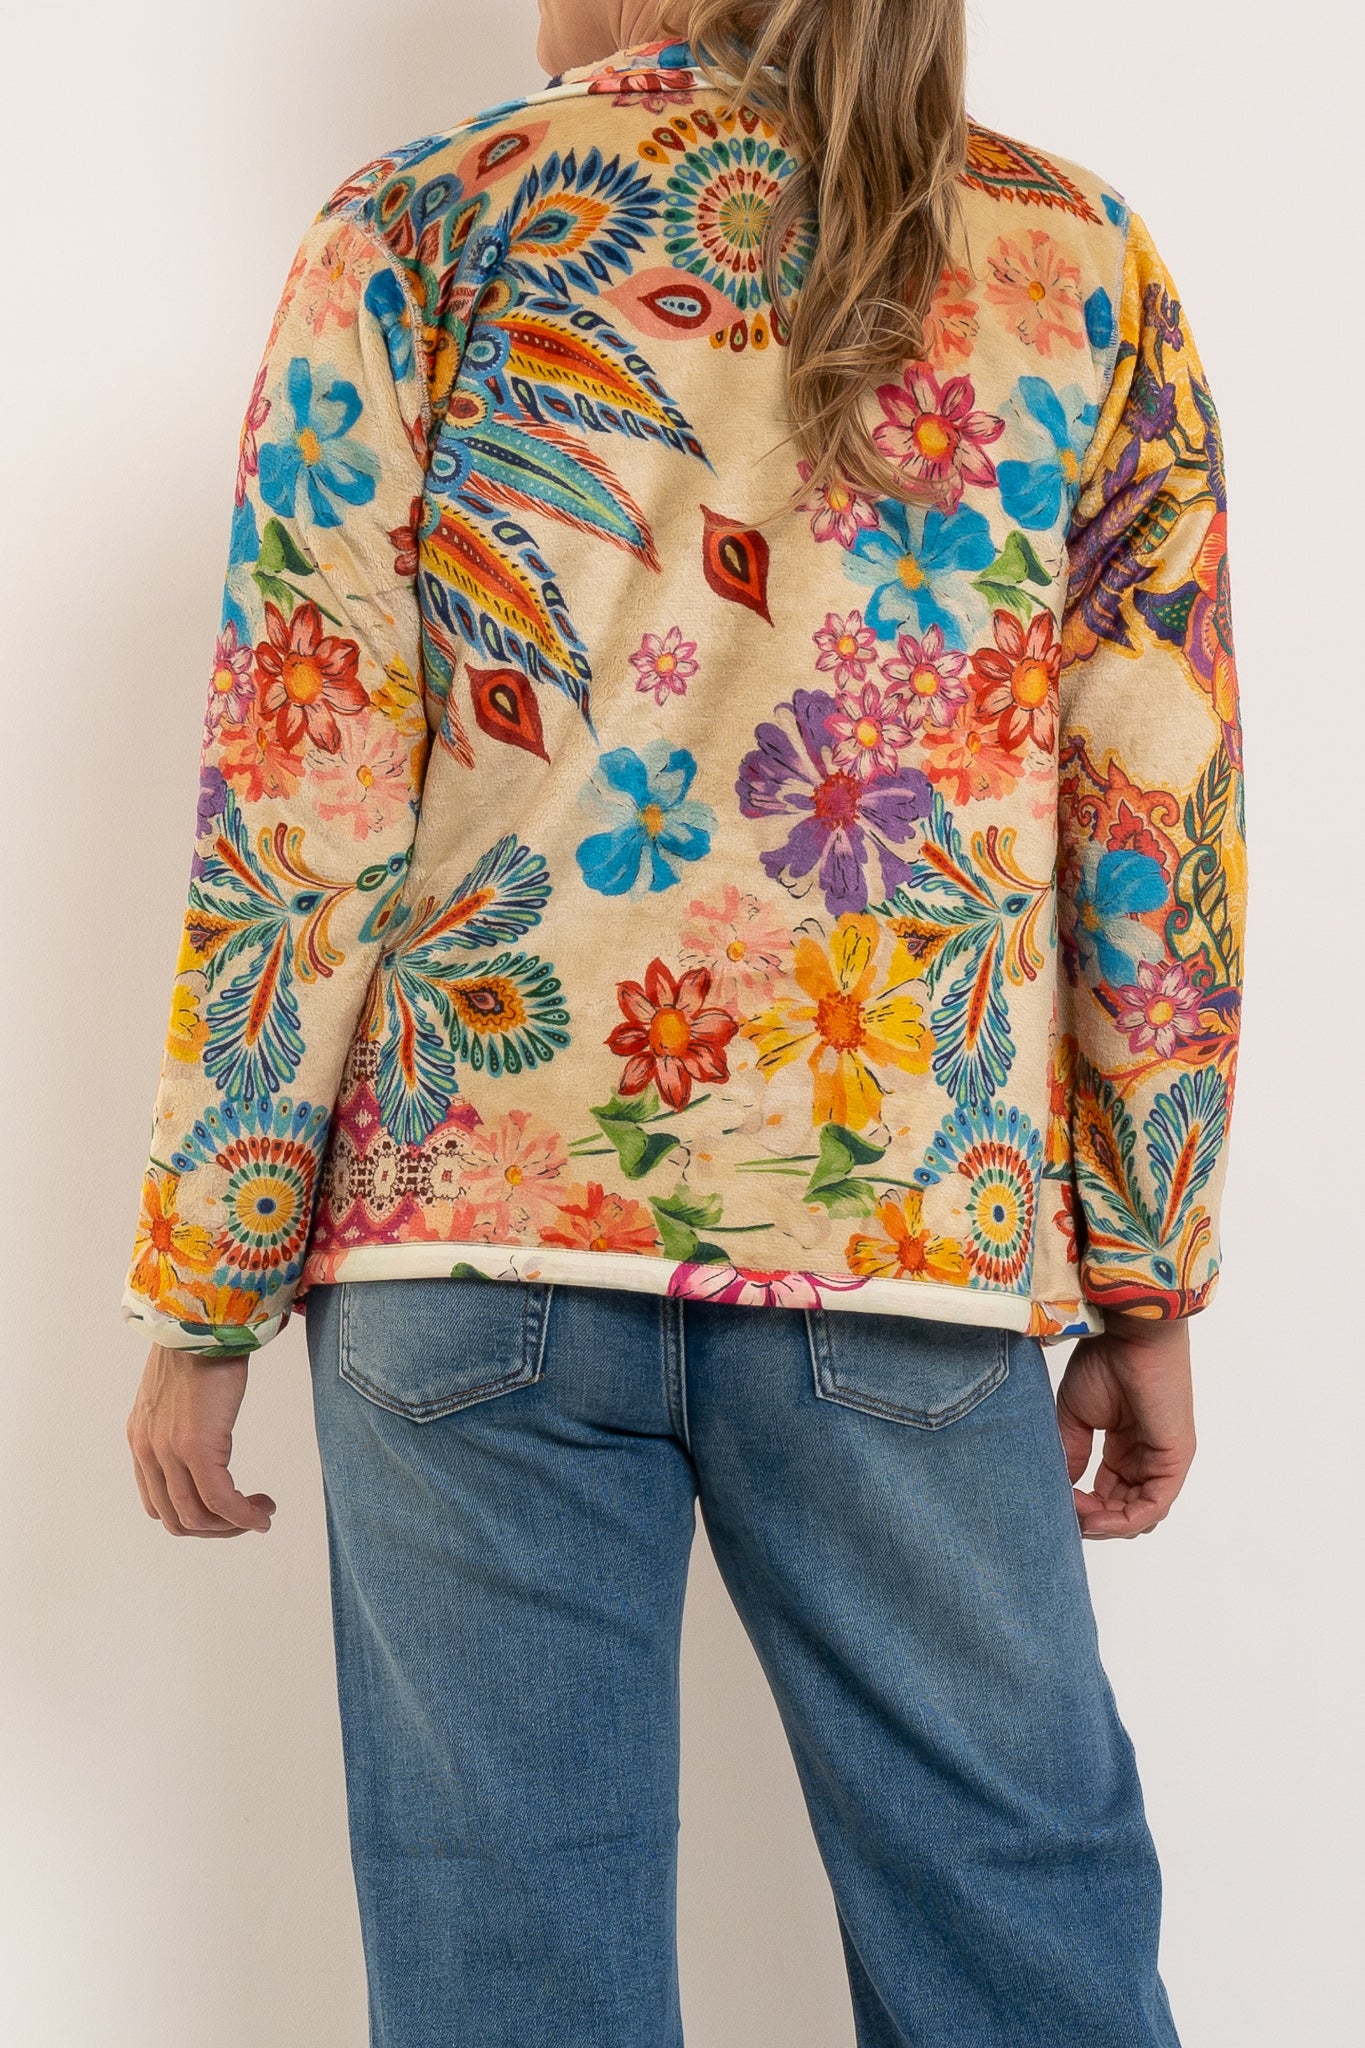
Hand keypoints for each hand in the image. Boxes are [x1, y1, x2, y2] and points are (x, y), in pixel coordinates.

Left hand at [127, 1344, 275, 1537]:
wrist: (203, 1323)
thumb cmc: (200, 1349)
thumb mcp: (179, 1396)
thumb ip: (180, 1425)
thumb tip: (205, 1442)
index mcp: (142, 1441)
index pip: (159, 1504)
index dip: (195, 1517)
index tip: (226, 1510)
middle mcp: (148, 1452)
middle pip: (177, 1519)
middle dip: (216, 1529)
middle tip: (248, 1518)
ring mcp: (169, 1453)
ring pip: (198, 1517)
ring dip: (232, 1525)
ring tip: (261, 1512)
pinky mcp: (196, 1449)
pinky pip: (220, 1500)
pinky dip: (243, 1515)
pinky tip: (263, 1513)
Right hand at [1055, 1313, 1195, 1539]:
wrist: (1128, 1333)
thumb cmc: (1105, 1361)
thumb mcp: (1076, 1417)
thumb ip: (1071, 1455)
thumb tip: (1062, 1492)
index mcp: (1128, 1446)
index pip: (1110, 1494)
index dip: (1084, 1507)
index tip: (1057, 1505)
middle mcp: (1148, 1457)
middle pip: (1125, 1509)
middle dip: (1095, 1520)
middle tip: (1066, 1516)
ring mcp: (1165, 1461)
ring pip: (1141, 1514)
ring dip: (1108, 1523)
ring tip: (1079, 1517)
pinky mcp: (1175, 1460)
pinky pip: (1155, 1505)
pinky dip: (1125, 1519)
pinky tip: (1098, 1516)